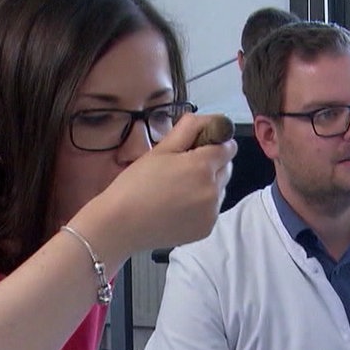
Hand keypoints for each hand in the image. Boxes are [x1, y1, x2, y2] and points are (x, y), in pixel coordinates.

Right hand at [72, 113, 236, 258]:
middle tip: (184, 167)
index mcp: (202, 166)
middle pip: (226, 168)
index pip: (228, 147)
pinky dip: (202, 205)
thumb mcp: (160, 150)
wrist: (121, 225)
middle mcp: (213, 190)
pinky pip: (212, 210)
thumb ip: (188, 130)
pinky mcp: (206, 229)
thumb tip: (209, 119)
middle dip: (212, 163)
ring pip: (221, 189)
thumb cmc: (136, 184)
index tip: (199, 145)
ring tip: (179, 188)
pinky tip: (179, 205)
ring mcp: (211, 212)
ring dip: (208, 184)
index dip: (215, 142)